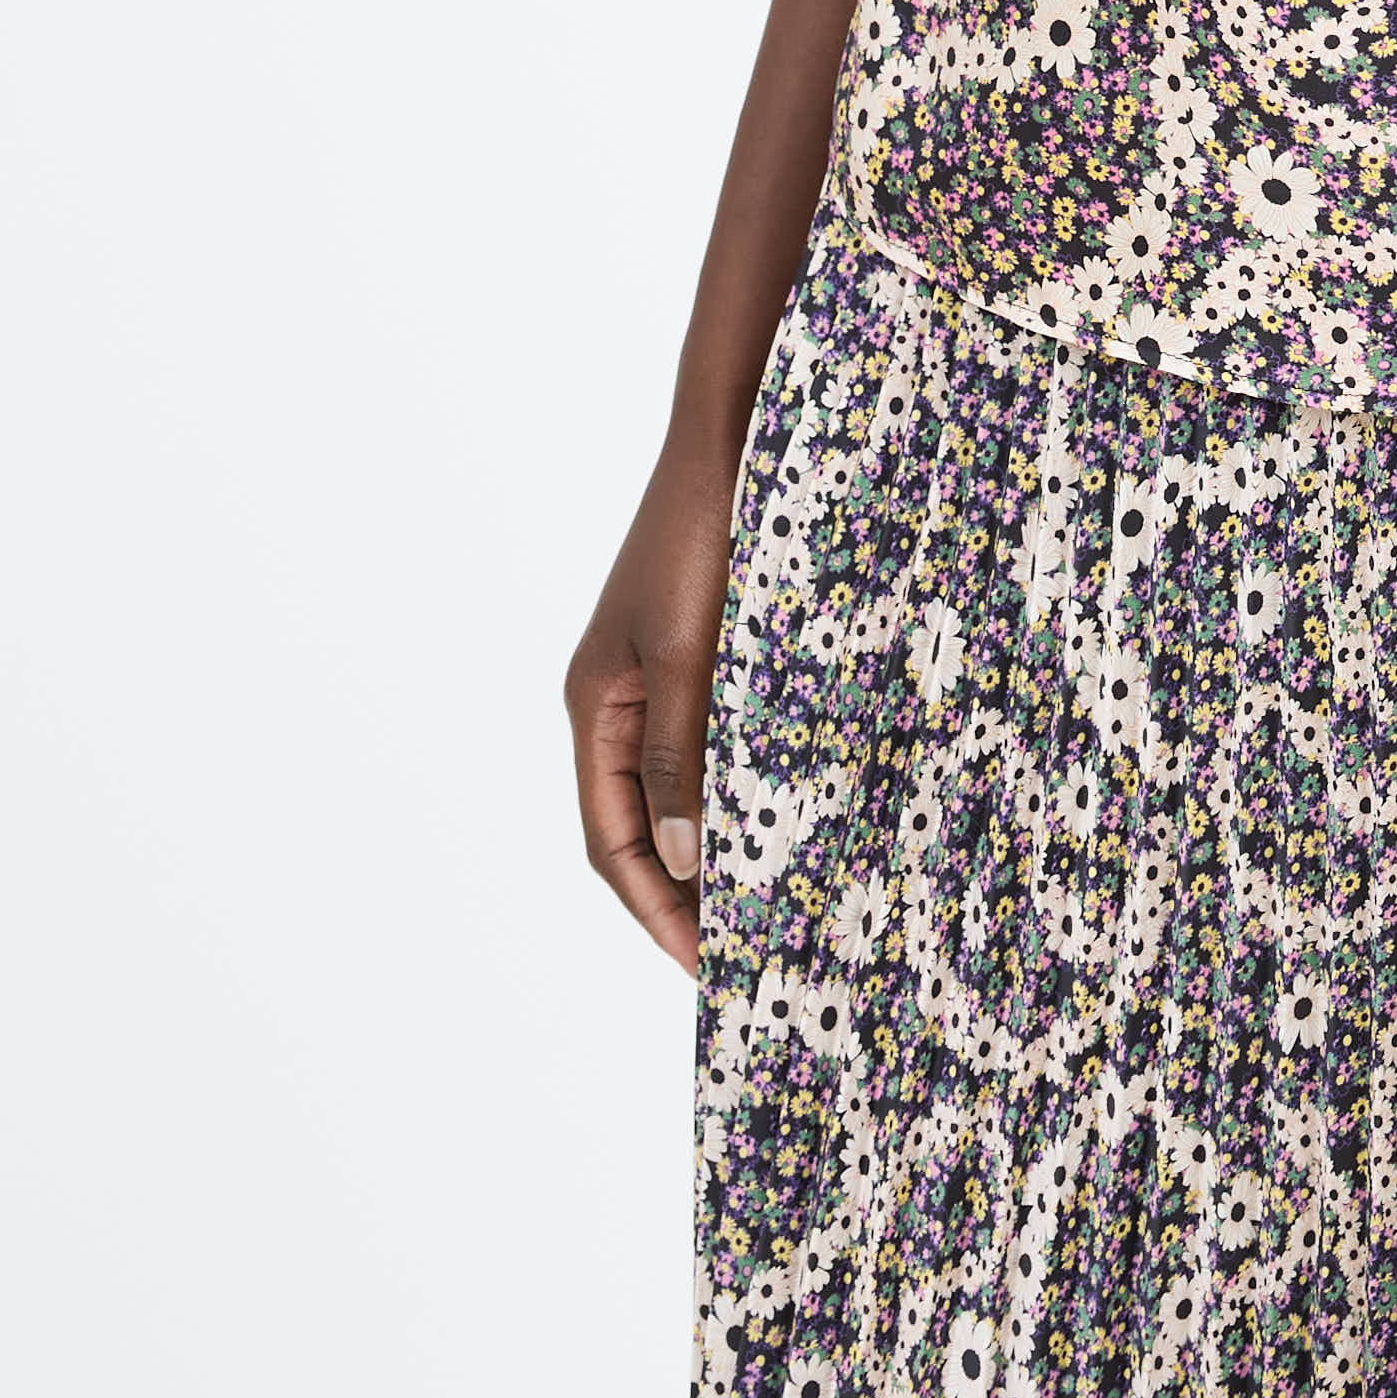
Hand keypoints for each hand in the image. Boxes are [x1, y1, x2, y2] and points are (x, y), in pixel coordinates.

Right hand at [564, 433, 739, 977]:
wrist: (737, 430)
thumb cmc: (703, 531)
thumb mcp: (689, 649)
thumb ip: (681, 750)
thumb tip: (681, 859)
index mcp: (598, 706)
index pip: (613, 841)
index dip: (653, 910)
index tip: (705, 967)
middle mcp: (623, 699)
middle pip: (644, 825)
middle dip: (687, 894)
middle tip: (751, 953)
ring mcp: (666, 673)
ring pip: (687, 787)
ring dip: (722, 844)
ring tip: (779, 901)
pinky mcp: (712, 649)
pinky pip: (722, 741)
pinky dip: (749, 787)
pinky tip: (798, 811)